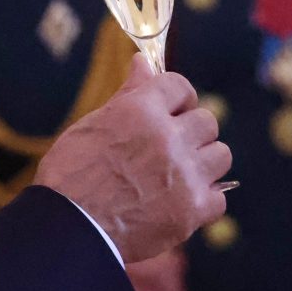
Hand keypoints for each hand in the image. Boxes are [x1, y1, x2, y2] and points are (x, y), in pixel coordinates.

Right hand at [33, 55, 229, 263]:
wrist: (70, 228)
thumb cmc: (72, 173)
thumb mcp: (94, 124)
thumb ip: (128, 95)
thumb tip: (142, 63)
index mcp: (142, 110)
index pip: (180, 86)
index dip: (176, 98)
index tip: (170, 110)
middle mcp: (169, 137)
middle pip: (208, 121)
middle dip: (191, 131)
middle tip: (171, 146)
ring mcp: (184, 175)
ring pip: (220, 155)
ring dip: (202, 162)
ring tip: (177, 174)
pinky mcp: (192, 210)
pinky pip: (219, 197)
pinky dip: (203, 199)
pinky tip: (180, 200)